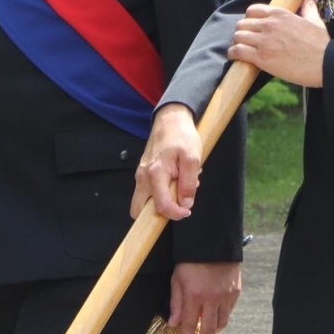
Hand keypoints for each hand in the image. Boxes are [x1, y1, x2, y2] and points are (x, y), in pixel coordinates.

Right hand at [133, 103, 203, 221]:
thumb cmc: (182, 136)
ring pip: (145, 201)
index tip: (187, 210)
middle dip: (159, 212)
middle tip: (177, 199)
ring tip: (178, 185)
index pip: (161, 207)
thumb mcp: (192, 158)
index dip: (176, 214)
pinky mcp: (143, 172)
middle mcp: (143, 177)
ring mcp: (141, 175)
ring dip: (162, 200)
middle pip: (140, 210)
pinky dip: (160, 191)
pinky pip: (148, 190)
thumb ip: (188, 184)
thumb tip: (185, 204)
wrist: (170, 119)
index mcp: (155, 174)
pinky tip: (174, 179)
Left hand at [167, 262, 241, 333]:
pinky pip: (229, 311)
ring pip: (222, 323)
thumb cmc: (192, 259)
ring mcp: (226, 295)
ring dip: (213, 331)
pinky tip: (216, 316)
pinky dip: (223, 317)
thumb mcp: (177, 278)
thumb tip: (173, 323)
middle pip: (208, 330)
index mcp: (195, 295)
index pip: (189, 325)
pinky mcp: (235, 291)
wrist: (213, 242)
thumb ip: (176, 302)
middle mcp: (212, 298)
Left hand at [226, 0, 327, 87]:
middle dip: (242, 32)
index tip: (252, 27)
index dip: (250, 19)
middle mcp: (269, 25)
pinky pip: (238, 51)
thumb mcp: (315, 21)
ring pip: (238, 36)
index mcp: (280, 14)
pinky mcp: (261, 58)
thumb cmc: (321, 44)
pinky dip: (233, 54)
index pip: (253, 10)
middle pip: (242, 24)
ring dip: (237, 43)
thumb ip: (309, 7)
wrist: (325, 63)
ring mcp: (264, 41)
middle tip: (246, 40)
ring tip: (240, 50)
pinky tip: (236, 57)